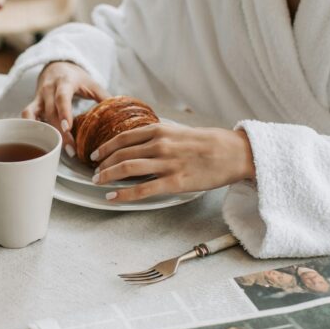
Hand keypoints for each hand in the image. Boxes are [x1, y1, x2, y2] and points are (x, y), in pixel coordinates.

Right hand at [21, 61, 110, 154]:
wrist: (56, 65)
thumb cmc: (76, 78)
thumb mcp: (92, 84)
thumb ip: (104, 98)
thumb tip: (118, 114)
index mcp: (64, 83)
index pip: (62, 98)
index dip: (63, 112)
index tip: (67, 128)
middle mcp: (48, 89)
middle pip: (50, 112)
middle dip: (59, 132)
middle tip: (71, 150)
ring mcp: (38, 97)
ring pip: (34, 116)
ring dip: (42, 132)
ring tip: (55, 149)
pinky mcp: (32, 104)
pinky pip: (27, 116)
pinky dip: (30, 128)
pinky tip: (40, 142)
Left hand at [91, 123, 255, 201]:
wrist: (234, 153)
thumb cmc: (210, 142)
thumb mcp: (181, 131)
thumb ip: (160, 136)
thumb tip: (141, 141)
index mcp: (161, 131)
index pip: (123, 138)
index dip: (105, 147)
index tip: (96, 155)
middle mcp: (160, 145)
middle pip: (121, 154)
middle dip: (103, 164)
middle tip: (94, 172)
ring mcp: (167, 164)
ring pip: (127, 169)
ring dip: (108, 176)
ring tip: (98, 182)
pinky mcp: (175, 182)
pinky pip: (143, 190)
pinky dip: (124, 194)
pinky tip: (112, 197)